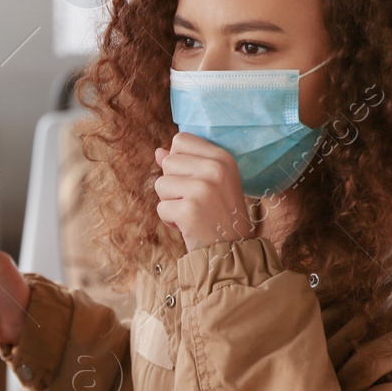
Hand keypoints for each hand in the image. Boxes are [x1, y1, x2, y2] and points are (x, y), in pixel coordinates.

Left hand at [153, 132, 256, 252]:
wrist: (232, 250)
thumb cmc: (219, 214)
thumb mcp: (211, 182)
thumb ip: (185, 163)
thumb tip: (158, 151)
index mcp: (223, 157)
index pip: (181, 140)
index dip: (178, 160)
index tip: (193, 179)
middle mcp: (215, 169)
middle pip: (168, 162)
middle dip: (173, 184)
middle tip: (195, 201)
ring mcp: (203, 189)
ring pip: (160, 184)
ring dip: (170, 203)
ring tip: (192, 212)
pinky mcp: (190, 210)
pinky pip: (161, 208)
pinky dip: (170, 221)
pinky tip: (188, 225)